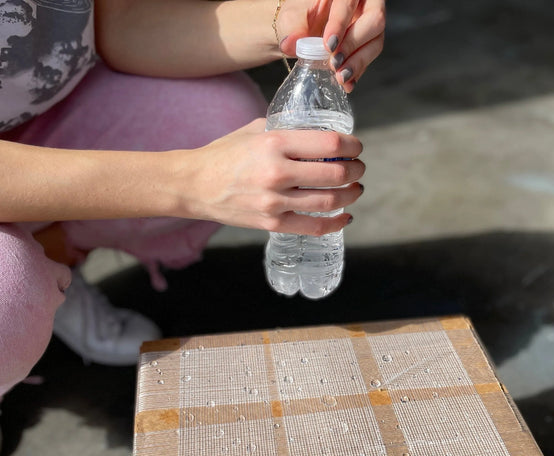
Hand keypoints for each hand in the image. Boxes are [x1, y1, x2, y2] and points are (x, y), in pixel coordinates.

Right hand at [184, 118, 364, 234]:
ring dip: (350, 195)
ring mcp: (275, 201)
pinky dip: (336, 223)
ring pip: (329, 201)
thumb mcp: (255, 130)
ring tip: (355, 189)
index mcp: (275, 143)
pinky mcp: (271, 223)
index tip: (356, 147)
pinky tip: (345, 216)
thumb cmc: (225, 154)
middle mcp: (277, 172)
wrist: (194, 185)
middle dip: (355, 170)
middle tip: (358, 168)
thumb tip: (320, 134)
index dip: (352, 145)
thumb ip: (287, 132)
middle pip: (335, 173)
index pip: (329, 142)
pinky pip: (313, 226)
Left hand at [276, 0, 385, 92]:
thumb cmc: (299, 16)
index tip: (328, 45)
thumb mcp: (291, 17)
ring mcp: (368, 24)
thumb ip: (292, 26)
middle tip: (334, 62)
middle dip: (353, 44)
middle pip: (374, 20)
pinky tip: (346, 83)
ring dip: (358, 62)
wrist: (301, 30)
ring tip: (340, 76)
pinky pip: (370, 57)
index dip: (341, 23)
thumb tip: (290, 44)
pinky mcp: (368, 44)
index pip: (349, 1)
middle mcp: (363, 3)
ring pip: (376, 41)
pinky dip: (358, 71)